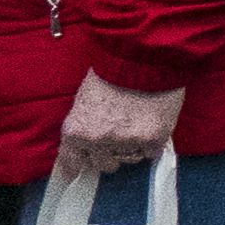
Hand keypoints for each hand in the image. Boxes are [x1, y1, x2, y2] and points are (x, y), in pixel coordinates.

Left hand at [52, 72, 185, 179]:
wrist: (144, 56)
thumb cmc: (112, 72)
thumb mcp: (85, 99)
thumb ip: (85, 125)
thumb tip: (87, 143)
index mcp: (76, 130)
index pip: (71, 162)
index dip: (79, 164)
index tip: (82, 168)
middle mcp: (98, 141)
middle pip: (104, 164)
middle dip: (111, 152)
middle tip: (119, 135)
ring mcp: (126, 142)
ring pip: (130, 159)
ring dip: (133, 147)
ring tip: (139, 124)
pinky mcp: (153, 139)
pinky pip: (152, 152)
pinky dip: (153, 143)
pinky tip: (153, 124)